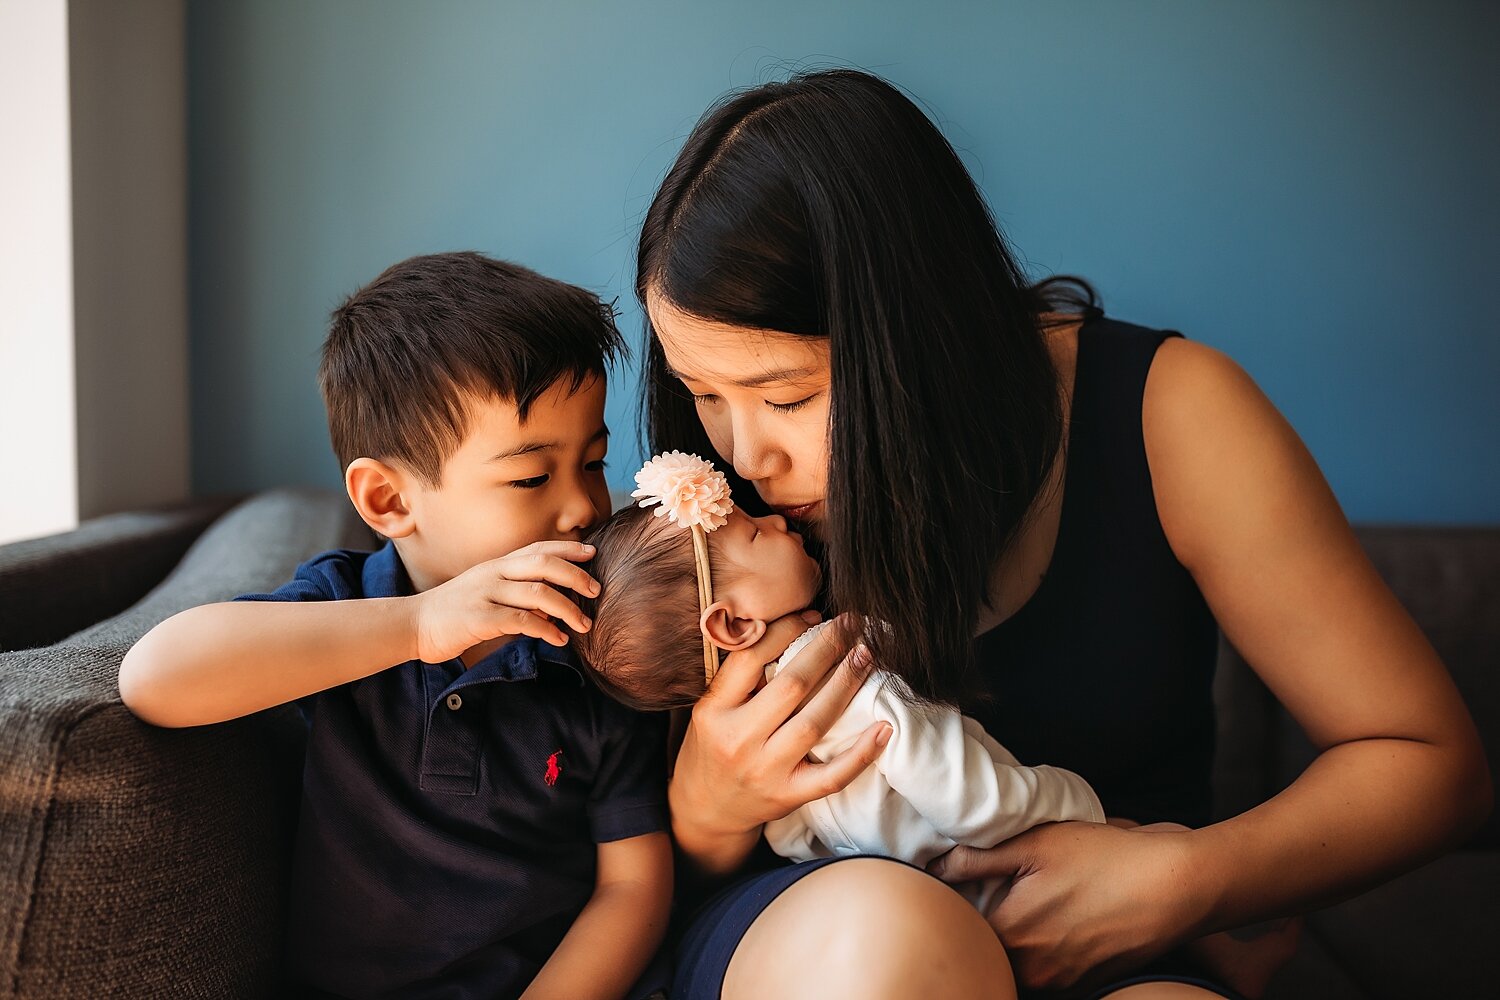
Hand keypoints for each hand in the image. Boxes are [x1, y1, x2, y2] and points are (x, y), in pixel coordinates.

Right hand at [408, 540, 598, 662]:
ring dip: (567, 608)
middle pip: (543, 564)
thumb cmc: (453, 612)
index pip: (537, 549)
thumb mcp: (485, 593)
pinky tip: (559, 639)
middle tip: (595, 590)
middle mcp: (493, 573)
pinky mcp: (479, 618)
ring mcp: (485, 594)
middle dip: (575, 575)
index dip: (567, 549)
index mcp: (496, 565)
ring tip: (584, 624)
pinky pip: (521, 621)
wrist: (412, 624)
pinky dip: (546, 630)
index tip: (592, 552)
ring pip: (537, 592)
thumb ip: (516, 595)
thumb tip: (552, 608)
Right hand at [670, 612, 892, 844]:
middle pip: (792, 685)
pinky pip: (832, 776)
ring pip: (814, 722)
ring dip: (847, 685)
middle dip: (828, 648)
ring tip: (867, 656)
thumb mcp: (711, 708)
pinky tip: (884, 728)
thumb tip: (796, 626)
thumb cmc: (713, 746)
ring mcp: (765, 770)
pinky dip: (861, 753)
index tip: (813, 614)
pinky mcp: (788, 796)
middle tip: (853, 624)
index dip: (786, 630)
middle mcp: (737, 740)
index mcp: (714, 710)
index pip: (751, 658)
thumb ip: (742, 676)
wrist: (704, 808)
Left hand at [928, 821, 1213, 992]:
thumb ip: (977, 858)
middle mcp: (1031, 969)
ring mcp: (1060, 981)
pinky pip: (1047, 969)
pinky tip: (1061, 915)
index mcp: (1010, 934)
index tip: (962, 882)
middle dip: (986, 921)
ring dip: (1017, 936)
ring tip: (1036, 901)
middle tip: (1000, 889)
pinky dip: (1044, 947)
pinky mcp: (1085, 982)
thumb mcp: (1035, 844)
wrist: (1175, 888)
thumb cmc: (1105, 859)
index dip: (956, 903)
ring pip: (1018, 961)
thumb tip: (934, 867)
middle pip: (989, 948)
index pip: (960, 927)